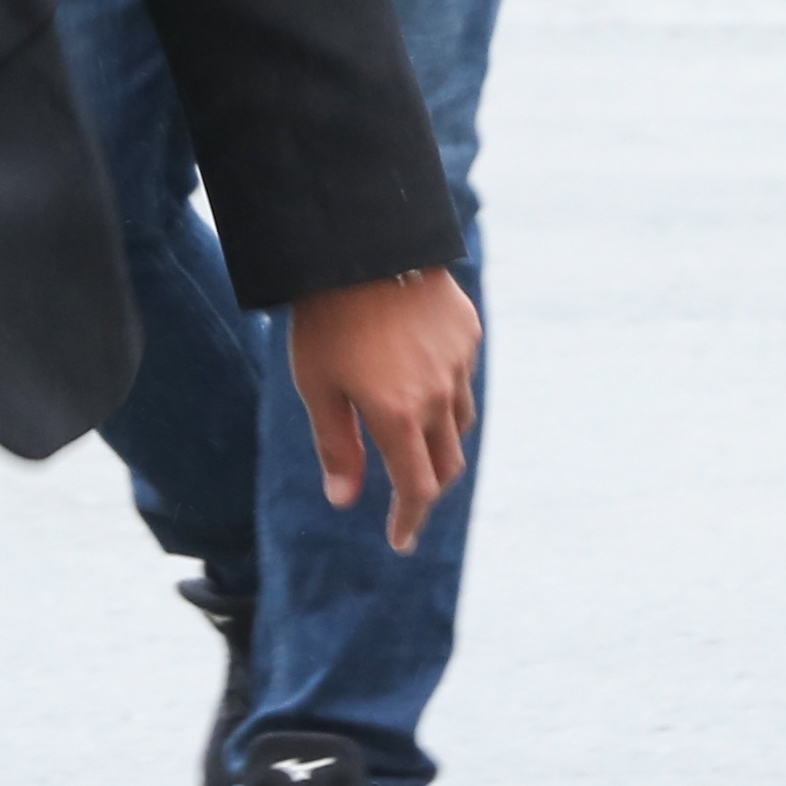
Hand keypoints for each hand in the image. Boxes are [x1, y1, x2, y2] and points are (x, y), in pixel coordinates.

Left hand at [285, 269, 482, 556]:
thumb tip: (345, 500)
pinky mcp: (468, 333)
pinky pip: (464, 378)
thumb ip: (336, 446)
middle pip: (447, 463)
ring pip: (459, 422)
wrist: (365, 246)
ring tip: (411, 438)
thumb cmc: (328, 320)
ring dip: (438, 442)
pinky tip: (420, 380)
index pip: (417, 488)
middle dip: (427, 489)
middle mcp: (438, 395)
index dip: (409, 519)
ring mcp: (459, 362)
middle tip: (406, 499)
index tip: (400, 539)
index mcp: (398, 415)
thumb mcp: (318, 387)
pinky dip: (446, 394)